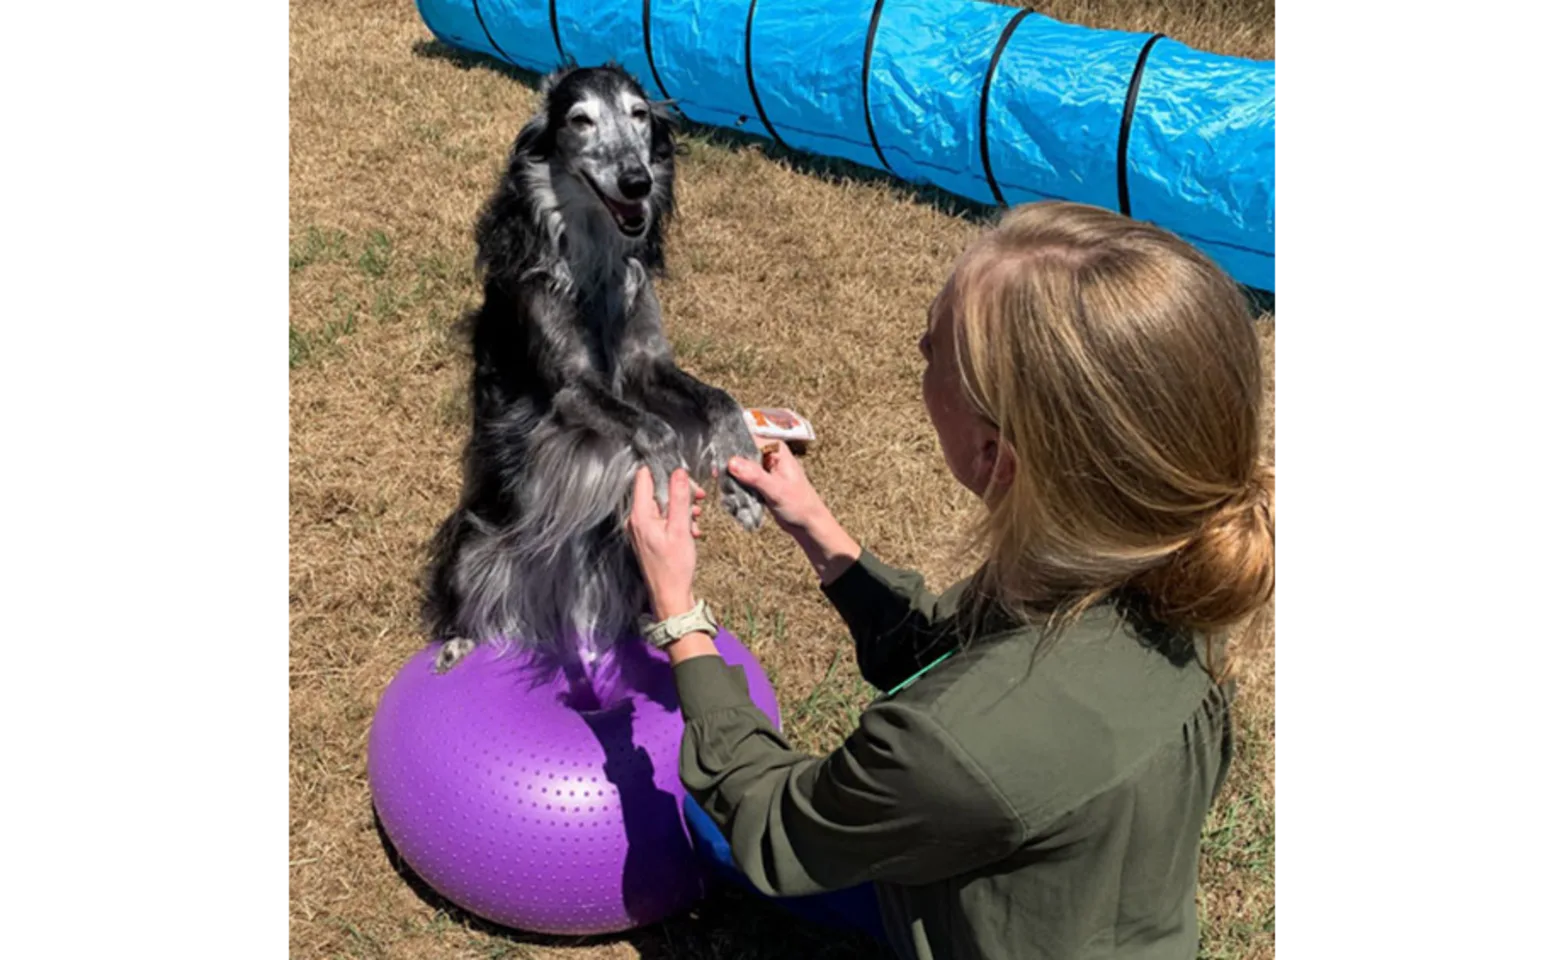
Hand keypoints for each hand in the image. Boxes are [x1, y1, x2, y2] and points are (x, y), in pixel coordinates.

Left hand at [627, 466, 706, 618]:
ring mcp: (642, 529)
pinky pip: (663, 519)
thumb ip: (679, 498)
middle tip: (699, 496)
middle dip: (679, 491)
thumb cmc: (673, 567)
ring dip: (682, 507)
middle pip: (656, 491)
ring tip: (697, 515)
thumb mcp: (680, 528)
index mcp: (640, 515)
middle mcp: (636, 520)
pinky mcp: (649, 537)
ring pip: (662, 506)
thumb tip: (679, 472)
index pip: (644, 477)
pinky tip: (691, 529)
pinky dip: (678, 520)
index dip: (663, 470)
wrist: (670, 595)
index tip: (682, 471)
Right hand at [724, 442, 828, 539]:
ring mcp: (764, 469)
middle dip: (728, 461)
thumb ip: (755, 476)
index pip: (749, 438)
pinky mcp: (760, 482)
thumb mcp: (776, 490)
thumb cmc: (800, 505)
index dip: (732, 444)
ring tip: (719, 481)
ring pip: (740, 466)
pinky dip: (735, 484)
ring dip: (730, 474)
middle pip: (741, 451)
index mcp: (776, 450)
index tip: (717, 453)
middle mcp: (769, 456)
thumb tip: (732, 462)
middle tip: (714, 472)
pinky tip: (728, 489)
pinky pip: (742, 479)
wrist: (808, 524)